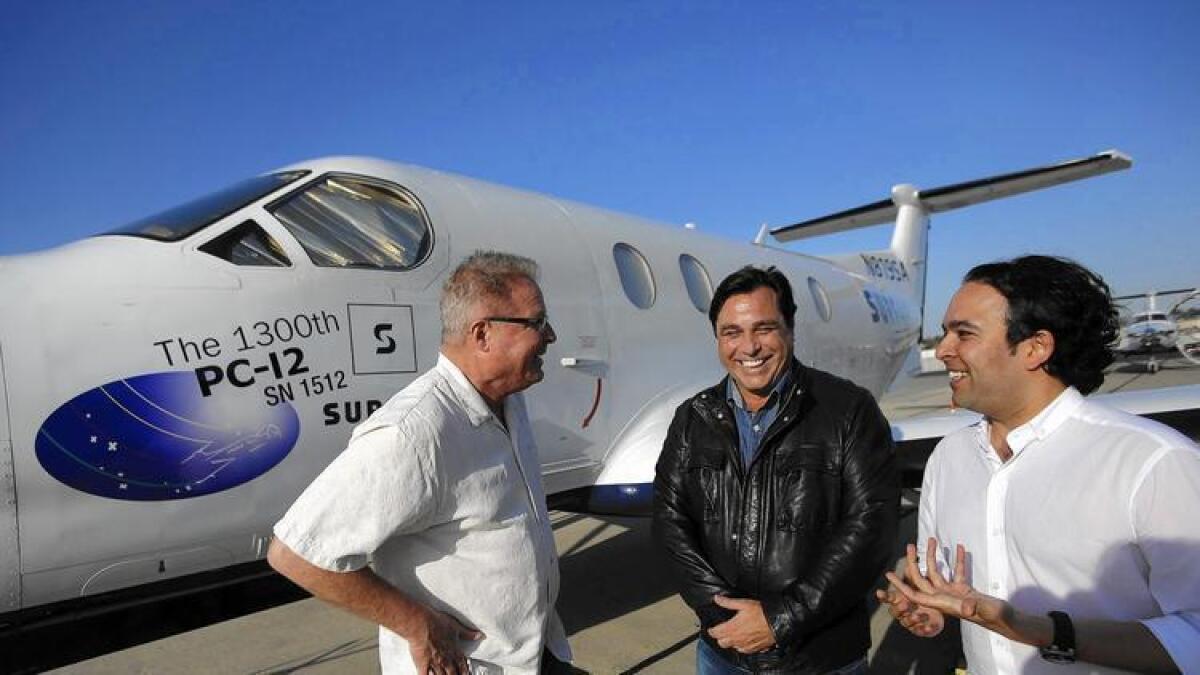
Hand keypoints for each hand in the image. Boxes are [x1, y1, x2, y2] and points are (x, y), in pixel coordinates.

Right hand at [408, 607, 484, 674]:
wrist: (420, 623)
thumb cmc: (436, 622)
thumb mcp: (455, 626)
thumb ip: (467, 633)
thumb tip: (480, 635)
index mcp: (453, 650)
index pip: (462, 665)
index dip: (466, 671)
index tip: (468, 674)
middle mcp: (445, 658)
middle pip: (453, 673)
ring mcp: (434, 662)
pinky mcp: (422, 664)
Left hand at [707, 595, 776, 653]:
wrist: (777, 622)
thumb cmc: (761, 613)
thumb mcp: (743, 603)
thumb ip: (728, 602)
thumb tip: (717, 599)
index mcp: (732, 628)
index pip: (715, 633)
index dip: (711, 630)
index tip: (711, 628)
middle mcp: (737, 638)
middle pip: (721, 643)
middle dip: (719, 637)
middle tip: (721, 631)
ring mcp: (745, 645)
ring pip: (732, 647)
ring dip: (730, 642)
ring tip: (732, 635)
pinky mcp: (754, 648)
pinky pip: (743, 650)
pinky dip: (741, 646)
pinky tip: (743, 641)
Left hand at [885, 538, 1013, 636]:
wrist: (1009, 621)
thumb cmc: (998, 618)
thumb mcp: (987, 610)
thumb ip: (975, 607)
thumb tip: (966, 607)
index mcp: (944, 604)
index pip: (916, 595)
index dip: (901, 586)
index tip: (888, 575)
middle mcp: (945, 598)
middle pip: (923, 580)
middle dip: (914, 563)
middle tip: (909, 546)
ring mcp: (955, 594)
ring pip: (938, 573)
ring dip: (935, 557)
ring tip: (933, 540)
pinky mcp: (966, 590)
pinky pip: (957, 573)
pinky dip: (958, 561)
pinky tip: (960, 547)